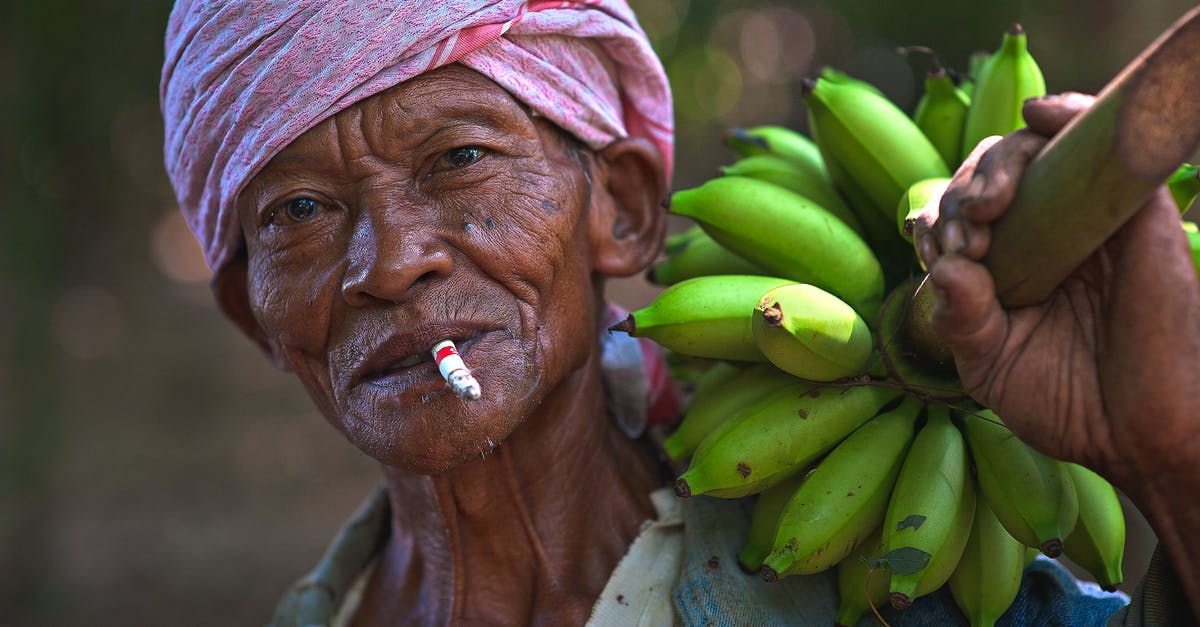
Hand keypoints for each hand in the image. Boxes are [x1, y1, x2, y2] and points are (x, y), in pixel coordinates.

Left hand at [912, 93, 1199, 497]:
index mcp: (1002, 265)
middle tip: (965, 234)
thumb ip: (961, 321)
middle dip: (964, 191)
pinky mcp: (1134, 211)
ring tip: (988, 202)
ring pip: (1038, 149)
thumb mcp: (990, 367)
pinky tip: (1037, 113)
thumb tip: (943, 268)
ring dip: (1001, 160)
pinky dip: (1068, 112)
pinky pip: (1102, 139)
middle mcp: (1041, 233)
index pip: (957, 213)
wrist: (1140, 434)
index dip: (938, 219)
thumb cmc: (1067, 404)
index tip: (936, 254)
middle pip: (992, 174)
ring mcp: (1086, 218)